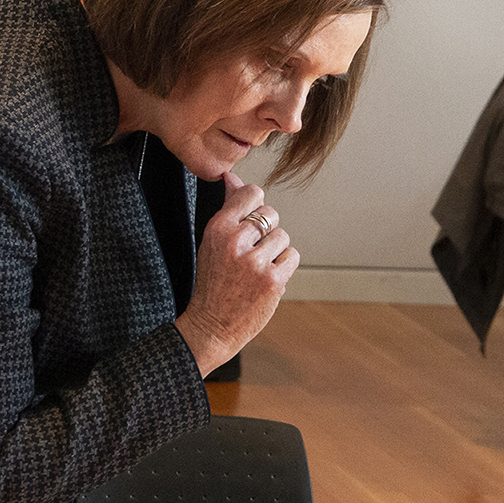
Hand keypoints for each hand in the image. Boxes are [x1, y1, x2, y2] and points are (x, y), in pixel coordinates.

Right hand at [177, 172, 296, 374]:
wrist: (211, 326)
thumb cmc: (213, 282)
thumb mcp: (211, 242)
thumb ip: (227, 209)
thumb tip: (231, 176)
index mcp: (217, 228)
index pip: (252, 194)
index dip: (256, 206)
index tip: (250, 221)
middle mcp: (235, 241)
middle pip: (271, 214)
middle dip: (266, 231)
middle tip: (251, 253)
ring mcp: (255, 261)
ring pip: (283, 237)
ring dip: (275, 251)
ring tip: (256, 269)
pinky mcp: (273, 280)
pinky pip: (292, 257)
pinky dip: (284, 267)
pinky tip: (266, 278)